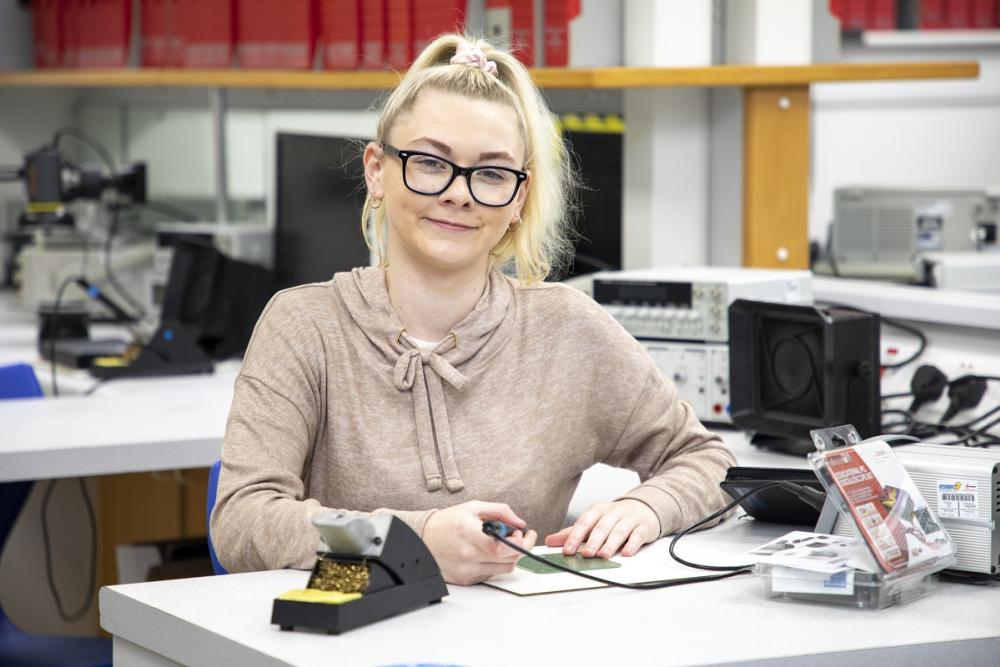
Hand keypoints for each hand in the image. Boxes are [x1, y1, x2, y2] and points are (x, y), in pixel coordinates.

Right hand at [422, 501, 536, 585]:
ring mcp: (467, 569)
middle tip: (519, 536)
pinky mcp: (467, 579)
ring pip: (505, 568)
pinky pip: (493, 573)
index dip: (517, 542)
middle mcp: (468, 554)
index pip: (499, 546)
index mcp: (468, 532)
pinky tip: (489, 552)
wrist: (423, 539)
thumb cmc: (447, 523)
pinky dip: (496, 563)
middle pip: (508, 559)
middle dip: (521, 547)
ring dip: (510, 555)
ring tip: (503, 543)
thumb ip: (500, 511)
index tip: (521, 533)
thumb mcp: (473, 507)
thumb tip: (520, 523)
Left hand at [544, 499, 658, 558]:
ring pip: (619, 531)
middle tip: (586, 554)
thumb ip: (573, 532)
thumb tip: (550, 541)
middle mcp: (613, 512)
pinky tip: (626, 553)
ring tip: (603, 555)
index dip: (575, 536)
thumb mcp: (593, 521)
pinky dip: (632, 544)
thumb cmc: (614, 518)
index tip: (567, 550)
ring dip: (611, 543)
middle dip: (593, 541)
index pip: (584, 522)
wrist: (643, 508)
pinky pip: (638, 535)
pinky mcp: (644, 526)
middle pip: (602, 526)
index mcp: (598, 510)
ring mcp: (629, 518)